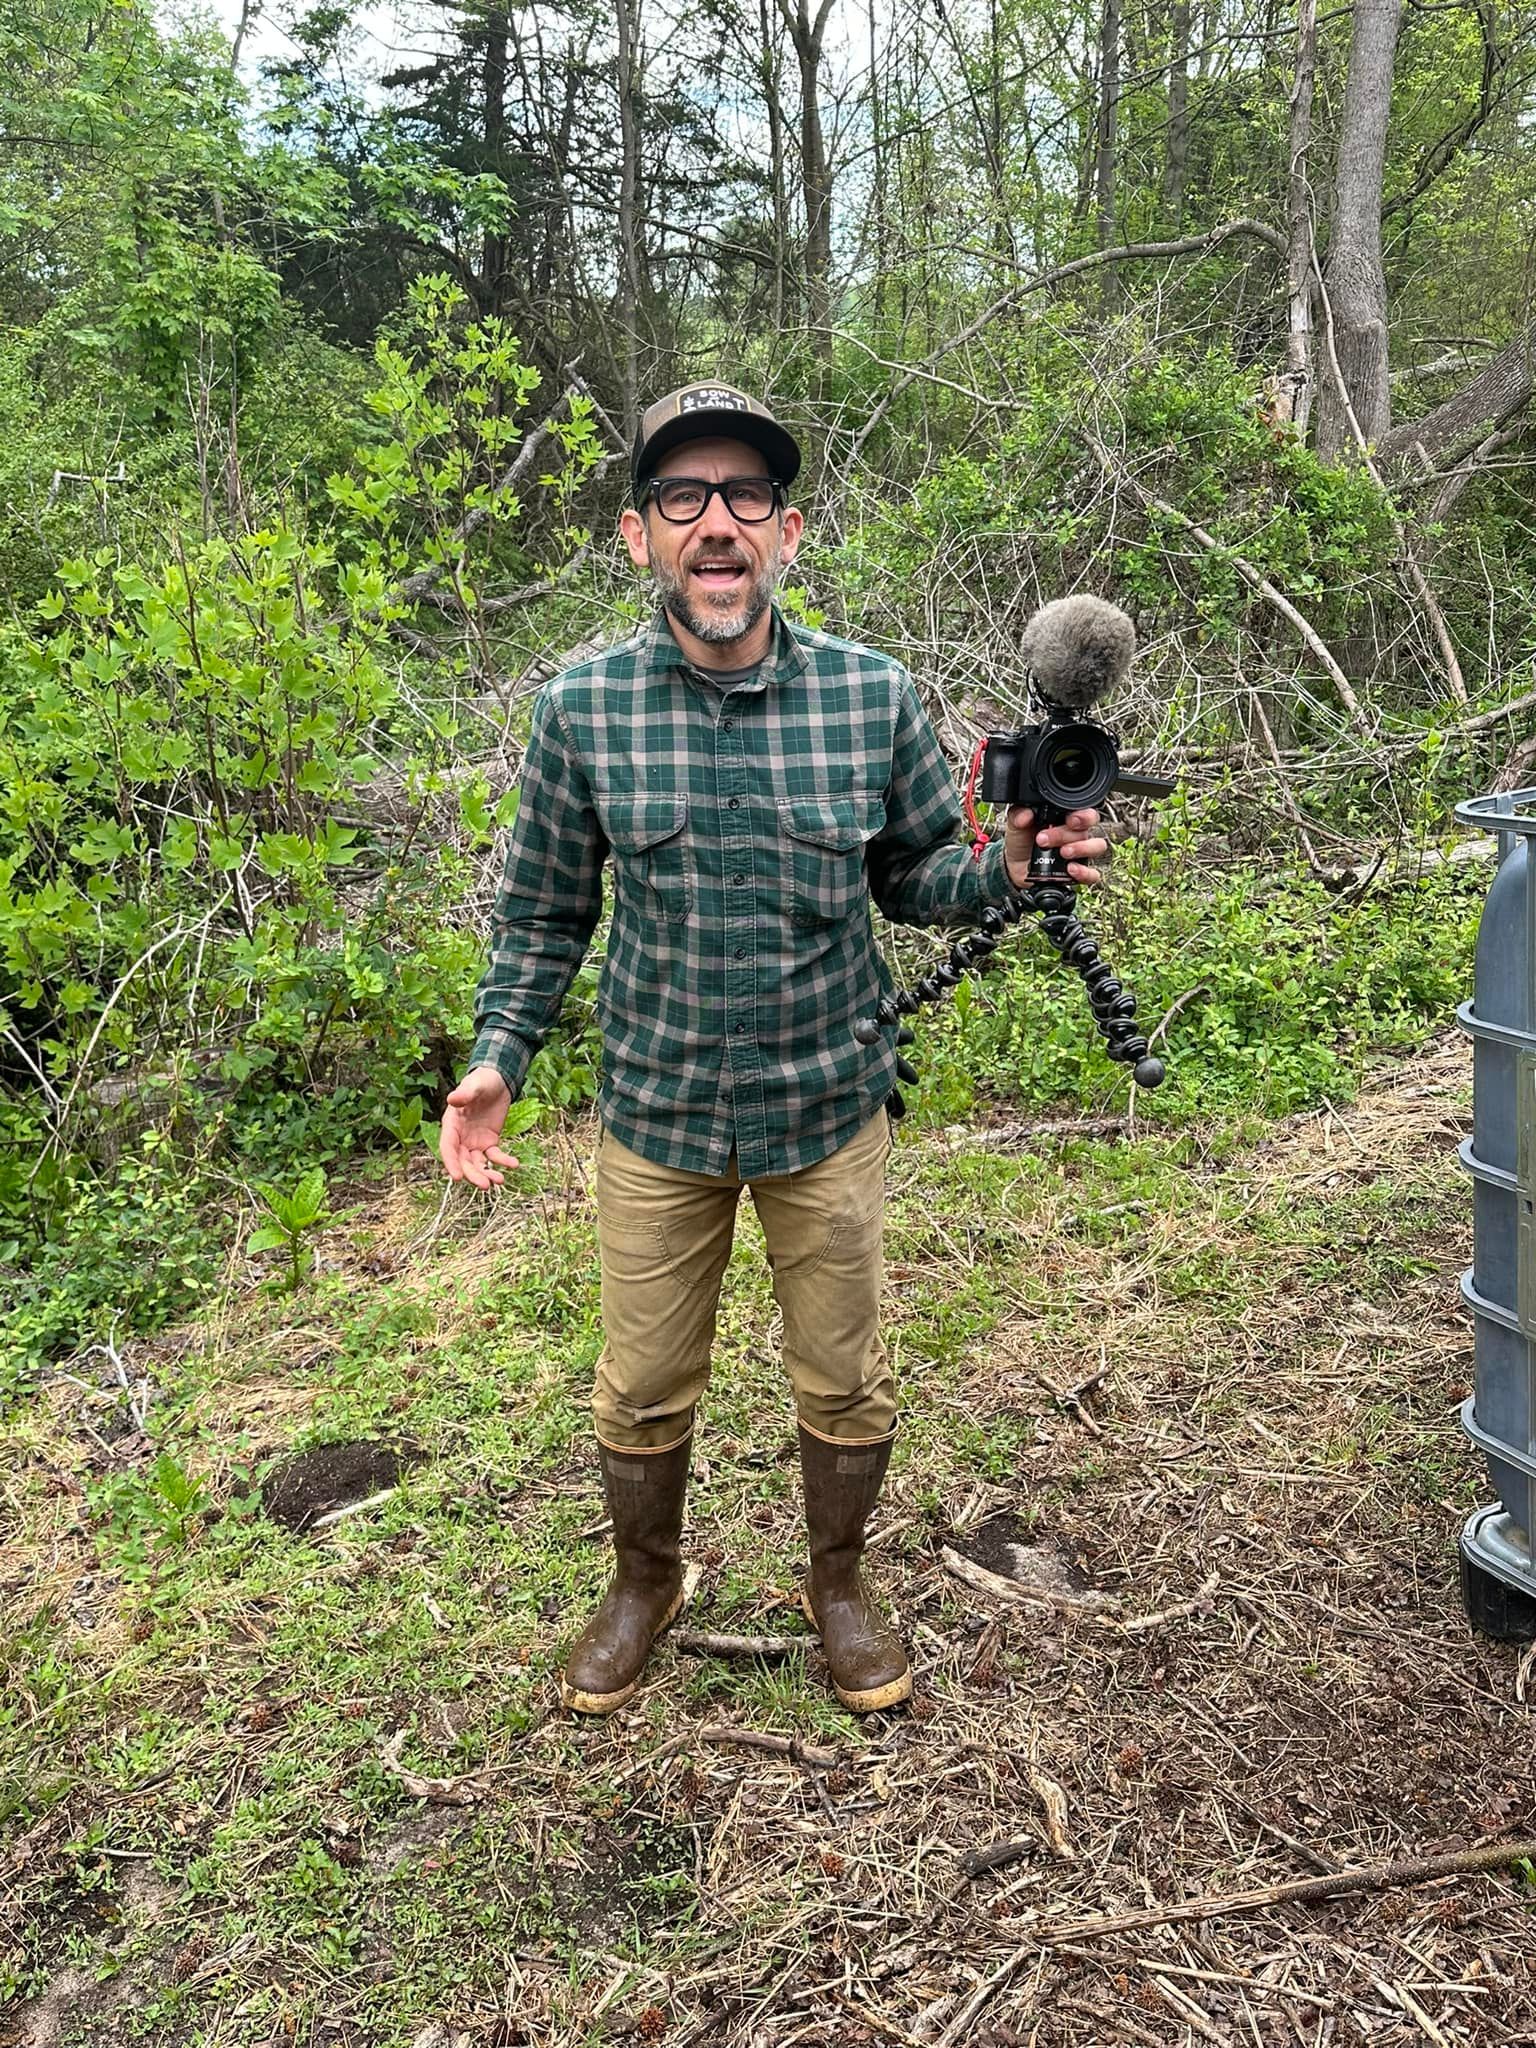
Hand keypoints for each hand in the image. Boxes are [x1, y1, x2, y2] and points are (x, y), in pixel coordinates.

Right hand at [440, 1065, 517, 1188]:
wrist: (498, 1082)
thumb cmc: (482, 1081)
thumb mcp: (474, 1085)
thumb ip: (465, 1094)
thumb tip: (452, 1099)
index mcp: (451, 1124)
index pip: (447, 1147)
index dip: (450, 1163)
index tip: (457, 1178)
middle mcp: (461, 1137)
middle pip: (463, 1161)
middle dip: (473, 1174)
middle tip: (485, 1185)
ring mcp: (475, 1141)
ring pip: (478, 1163)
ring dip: (487, 1173)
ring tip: (500, 1180)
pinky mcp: (490, 1142)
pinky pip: (495, 1156)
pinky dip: (503, 1161)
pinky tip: (514, 1164)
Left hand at [1004, 806, 1107, 888]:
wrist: (1014, 864)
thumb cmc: (1022, 840)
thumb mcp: (1017, 824)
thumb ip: (1019, 814)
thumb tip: (1025, 815)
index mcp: (1067, 818)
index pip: (1086, 812)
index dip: (1082, 815)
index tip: (1069, 820)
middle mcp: (1077, 834)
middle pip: (1086, 830)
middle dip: (1067, 834)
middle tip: (1044, 838)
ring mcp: (1080, 853)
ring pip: (1096, 847)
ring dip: (1081, 849)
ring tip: (1063, 852)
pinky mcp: (1078, 872)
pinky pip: (1092, 874)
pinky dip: (1085, 872)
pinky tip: (1070, 869)